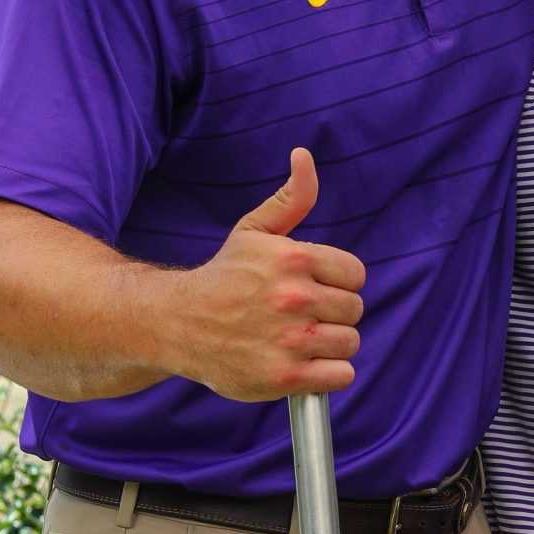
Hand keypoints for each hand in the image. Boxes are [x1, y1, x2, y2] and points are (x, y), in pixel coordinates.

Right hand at [167, 150, 365, 400]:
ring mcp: (291, 339)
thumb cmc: (223, 277)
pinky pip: (341, 375)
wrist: (178, 324)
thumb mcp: (253, 231)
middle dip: (332, 313)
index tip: (312, 288)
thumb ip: (290, 199)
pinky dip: (328, 374)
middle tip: (300, 316)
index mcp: (293, 258)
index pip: (355, 274)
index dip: (337, 282)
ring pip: (350, 342)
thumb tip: (304, 156)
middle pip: (354, 309)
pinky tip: (303, 364)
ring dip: (330, 345)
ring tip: (298, 340)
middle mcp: (295, 297)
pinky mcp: (286, 376)